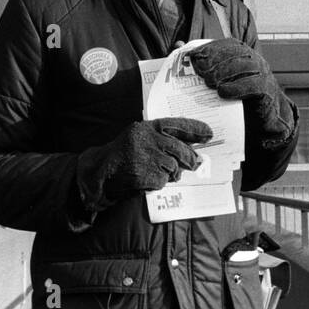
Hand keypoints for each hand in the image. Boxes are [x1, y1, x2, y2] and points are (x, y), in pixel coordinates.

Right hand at [75, 118, 213, 208]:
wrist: (99, 173)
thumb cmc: (122, 155)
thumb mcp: (140, 139)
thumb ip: (163, 142)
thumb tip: (193, 154)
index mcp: (147, 127)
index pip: (177, 124)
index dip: (195, 129)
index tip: (209, 134)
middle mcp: (148, 139)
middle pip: (181, 150)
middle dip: (190, 159)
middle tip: (196, 163)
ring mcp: (146, 158)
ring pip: (173, 168)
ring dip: (170, 173)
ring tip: (155, 171)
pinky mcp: (145, 175)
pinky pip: (162, 182)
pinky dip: (157, 183)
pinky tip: (145, 179)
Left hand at [189, 39, 294, 148]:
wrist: (260, 121)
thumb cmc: (235, 96)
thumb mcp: (218, 78)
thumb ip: (198, 62)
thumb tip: (177, 45)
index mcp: (242, 53)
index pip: (226, 44)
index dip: (209, 48)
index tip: (193, 57)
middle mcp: (254, 59)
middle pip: (235, 53)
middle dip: (215, 60)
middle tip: (199, 72)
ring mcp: (262, 73)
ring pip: (244, 66)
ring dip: (224, 72)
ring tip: (208, 82)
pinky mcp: (267, 90)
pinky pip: (253, 85)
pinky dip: (236, 87)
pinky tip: (222, 92)